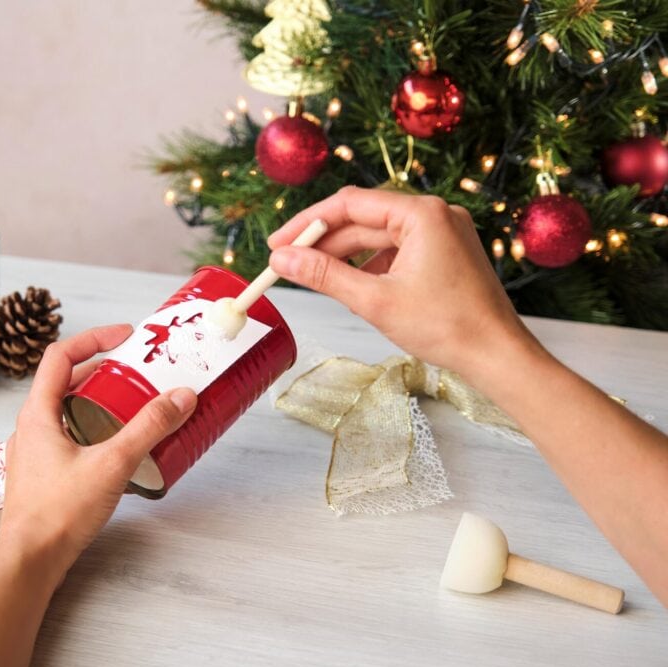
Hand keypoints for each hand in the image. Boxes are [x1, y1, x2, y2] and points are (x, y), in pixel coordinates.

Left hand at [0, 324, 196, 579]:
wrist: (30, 562)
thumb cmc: (58, 514)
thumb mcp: (112, 463)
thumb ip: (148, 428)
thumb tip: (180, 396)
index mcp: (37, 413)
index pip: (60, 355)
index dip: (94, 338)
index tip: (126, 338)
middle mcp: (30, 427)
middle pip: (65, 382)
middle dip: (103, 373)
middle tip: (137, 373)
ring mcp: (33, 453)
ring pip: (66, 412)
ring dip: (98, 402)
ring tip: (133, 408)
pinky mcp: (42, 475)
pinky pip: (68, 438)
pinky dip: (93, 431)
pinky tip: (117, 449)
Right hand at [267, 186, 540, 380]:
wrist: (496, 354)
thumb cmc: (447, 327)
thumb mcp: (375, 300)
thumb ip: (324, 275)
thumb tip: (283, 260)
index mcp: (422, 214)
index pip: (349, 204)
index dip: (307, 223)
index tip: (277, 243)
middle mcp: (435, 214)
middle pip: (362, 219)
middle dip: (322, 242)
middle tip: (285, 262)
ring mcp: (442, 233)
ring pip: (378, 236)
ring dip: (344, 255)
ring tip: (312, 276)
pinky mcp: (444, 253)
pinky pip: (396, 251)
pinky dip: (370, 265)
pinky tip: (351, 285)